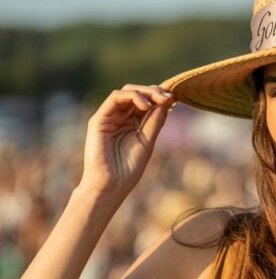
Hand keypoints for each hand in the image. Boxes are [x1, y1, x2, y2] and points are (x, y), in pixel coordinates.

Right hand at [81, 84, 173, 199]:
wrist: (111, 186)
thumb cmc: (128, 169)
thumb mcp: (147, 142)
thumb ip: (155, 122)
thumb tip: (167, 101)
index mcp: (131, 123)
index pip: (146, 102)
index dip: (159, 97)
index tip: (174, 98)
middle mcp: (119, 117)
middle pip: (137, 93)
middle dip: (154, 92)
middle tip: (169, 96)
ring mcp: (109, 117)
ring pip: (126, 92)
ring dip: (145, 92)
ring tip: (160, 100)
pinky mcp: (99, 119)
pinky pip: (115, 98)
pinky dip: (132, 96)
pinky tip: (146, 105)